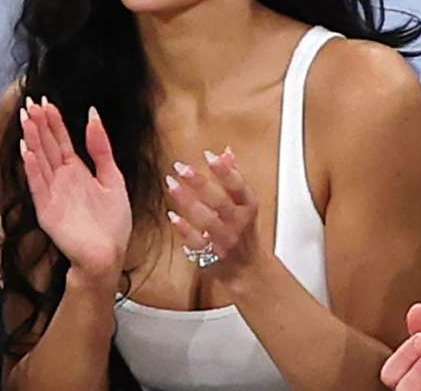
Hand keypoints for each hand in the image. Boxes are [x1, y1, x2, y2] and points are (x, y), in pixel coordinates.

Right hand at [20, 98, 130, 282]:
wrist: (108, 256)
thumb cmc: (113, 224)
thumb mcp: (113, 178)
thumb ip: (101, 148)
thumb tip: (93, 116)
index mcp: (77, 171)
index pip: (60, 140)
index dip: (53, 121)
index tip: (44, 102)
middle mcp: (61, 179)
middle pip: (47, 146)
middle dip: (38, 124)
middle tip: (29, 103)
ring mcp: (52, 193)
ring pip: (39, 160)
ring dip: (32, 140)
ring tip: (25, 119)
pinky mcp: (47, 209)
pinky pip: (38, 185)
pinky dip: (32, 169)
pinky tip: (27, 152)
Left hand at [164, 148, 267, 279]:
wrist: (250, 270)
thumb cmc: (243, 230)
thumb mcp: (244, 203)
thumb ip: (234, 177)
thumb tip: (226, 151)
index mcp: (248, 207)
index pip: (239, 187)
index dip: (225, 171)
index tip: (209, 155)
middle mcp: (238, 223)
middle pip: (220, 202)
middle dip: (201, 184)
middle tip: (182, 167)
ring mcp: (224, 240)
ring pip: (206, 221)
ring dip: (187, 202)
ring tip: (170, 183)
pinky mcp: (211, 255)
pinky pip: (196, 242)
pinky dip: (184, 229)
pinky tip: (171, 215)